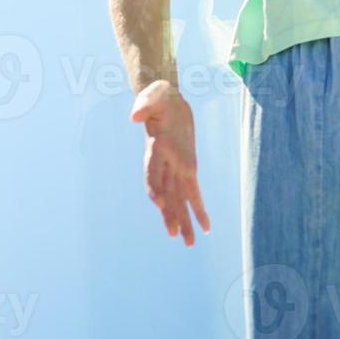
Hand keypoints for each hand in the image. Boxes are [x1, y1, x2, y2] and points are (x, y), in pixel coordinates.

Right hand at [129, 80, 211, 246]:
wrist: (166, 99)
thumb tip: (134, 116)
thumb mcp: (152, 96)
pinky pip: (193, 192)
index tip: (160, 204)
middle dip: (171, 214)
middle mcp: (164, 163)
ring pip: (180, 198)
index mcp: (155, 149)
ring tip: (188, 243)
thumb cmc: (158, 97)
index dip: (156, 189)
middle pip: (167, 193)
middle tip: (175, 235)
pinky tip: (205, 227)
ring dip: (183, 219)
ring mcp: (175, 167)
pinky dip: (199, 208)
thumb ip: (143, 104)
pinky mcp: (188, 166)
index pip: (153, 174)